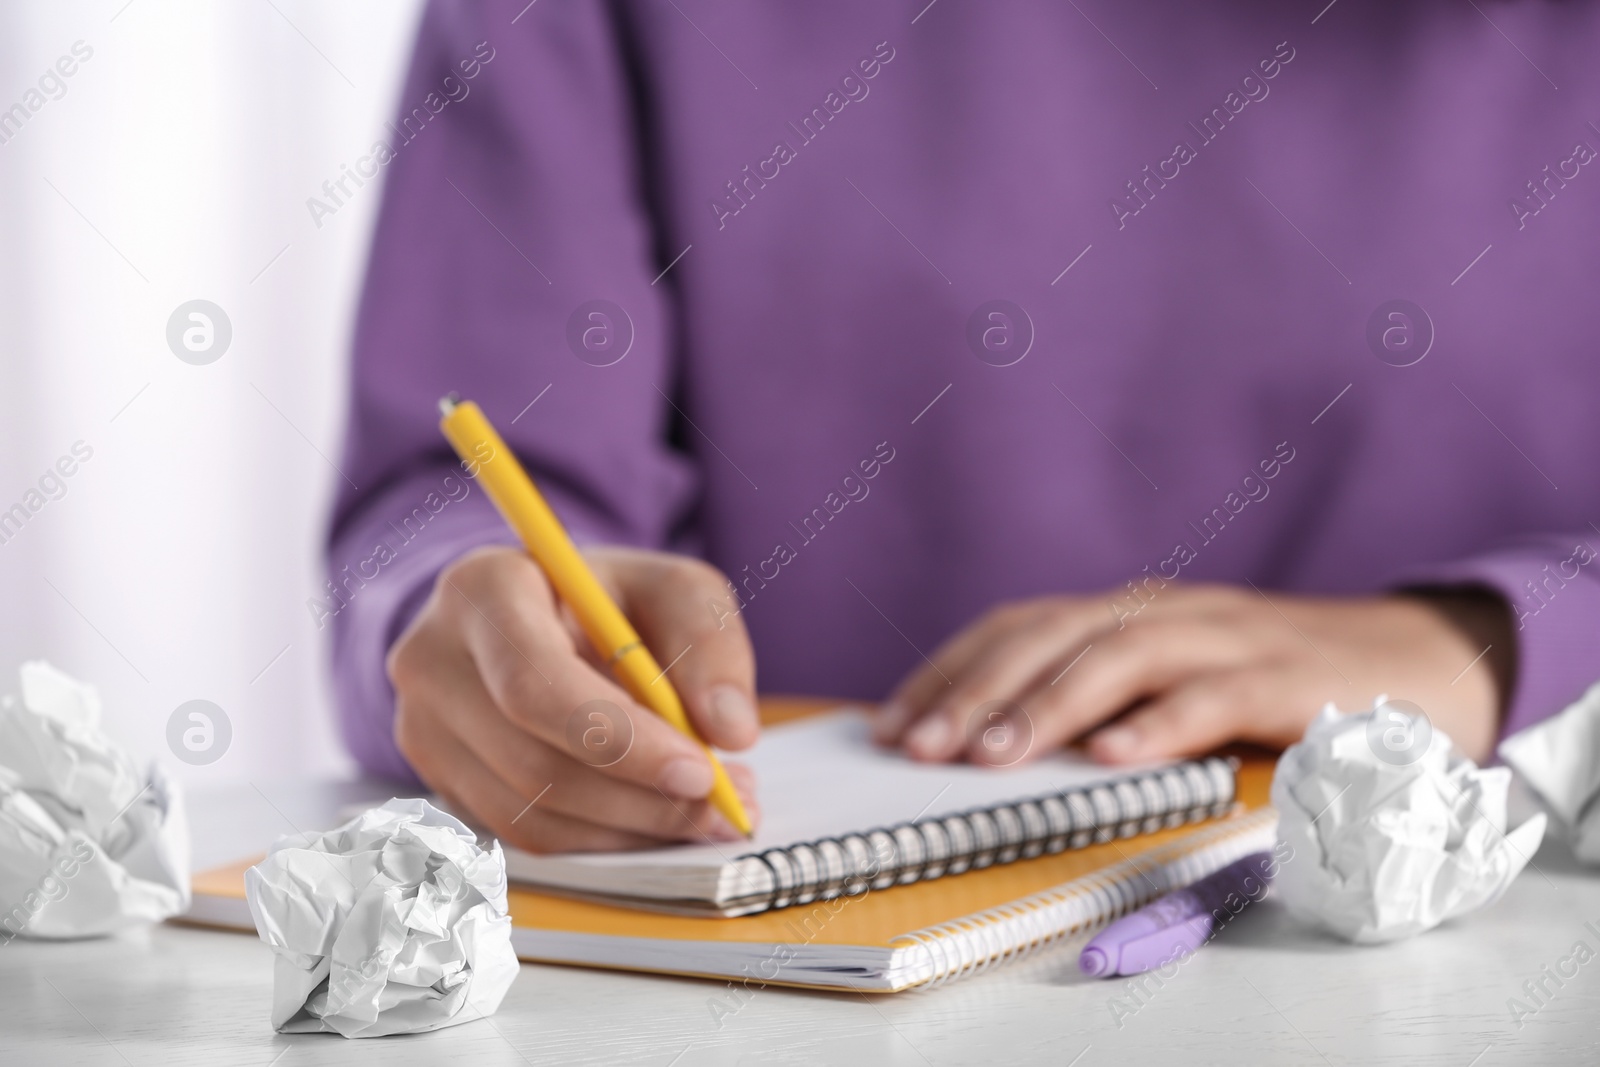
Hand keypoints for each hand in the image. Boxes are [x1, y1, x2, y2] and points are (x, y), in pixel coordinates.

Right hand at [387, 544, 760, 851]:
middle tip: (723, 806)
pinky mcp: (439, 780)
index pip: (534, 685)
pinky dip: (601, 838)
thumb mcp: (671, 589)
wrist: (538, 616)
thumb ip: (709, 643)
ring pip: (529, 812)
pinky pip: (523, 834)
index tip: (699, 771)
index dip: (620, 740)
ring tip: (704, 810)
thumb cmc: (607, 600)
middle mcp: (431, 660)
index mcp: (481, 590)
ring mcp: (424, 728)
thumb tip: (732, 731)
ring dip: (630, 827)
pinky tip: (653, 815)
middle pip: (533, 761)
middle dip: (640, 797)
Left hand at [875, 583, 1511, 765]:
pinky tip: (1112, 757)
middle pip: (1051, 635)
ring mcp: (1225, 638)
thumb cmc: (1271, 684)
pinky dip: (1159, 724)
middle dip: (975, 689)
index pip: (1018, 627)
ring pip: (1120, 657)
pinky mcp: (1286, 678)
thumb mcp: (1170, 683)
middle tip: (915, 744)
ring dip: (1048, 705)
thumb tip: (995, 747)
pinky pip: (1214, 696)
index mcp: (1127, 614)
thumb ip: (1100, 701)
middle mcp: (1163, 612)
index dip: (950, 669)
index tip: (890, 721)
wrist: (1412, 660)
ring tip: (990, 754)